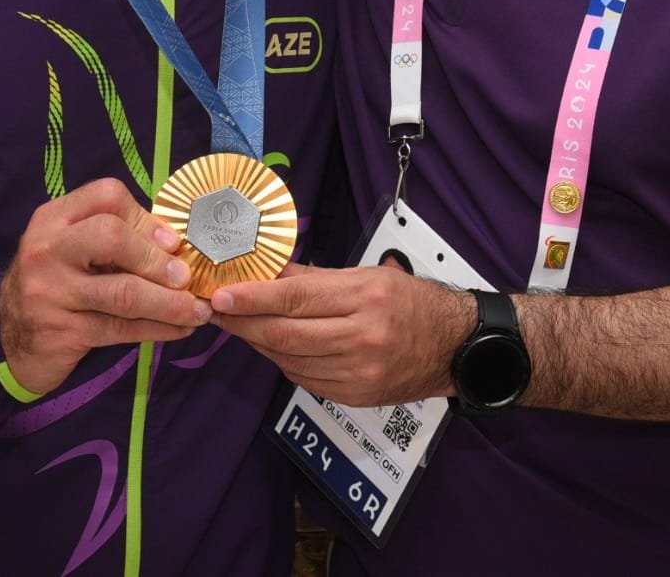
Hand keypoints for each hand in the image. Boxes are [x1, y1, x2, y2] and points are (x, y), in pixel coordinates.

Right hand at [0, 178, 212, 394]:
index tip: (173, 242)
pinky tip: (180, 329)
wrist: (8, 339)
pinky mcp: (61, 331)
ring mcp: (50, 292)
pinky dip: (158, 329)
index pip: (106, 197)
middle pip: (111, 237)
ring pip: (122, 292)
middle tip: (186, 277)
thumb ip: (113, 237)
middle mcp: (47, 249)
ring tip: (197, 310)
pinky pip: (120, 329)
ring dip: (169, 302)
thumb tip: (177, 244)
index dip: (146, 218)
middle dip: (156, 258)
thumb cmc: (56, 284)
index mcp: (54, 218)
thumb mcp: (72, 249)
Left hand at [211, 264, 474, 406]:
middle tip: (216, 310)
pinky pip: (305, 379)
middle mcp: (361, 337)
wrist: (453, 347)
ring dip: (258, 342)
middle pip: (285, 334)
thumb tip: (268, 273)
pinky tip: (274, 346)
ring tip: (239, 324)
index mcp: (365, 297)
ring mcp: (358, 372)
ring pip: (290, 360)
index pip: (296, 298)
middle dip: (244, 322)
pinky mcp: (355, 396)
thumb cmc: (411, 302)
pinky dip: (284, 361)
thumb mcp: (368, 276)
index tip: (220, 294)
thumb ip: (317, 278)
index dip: (253, 298)